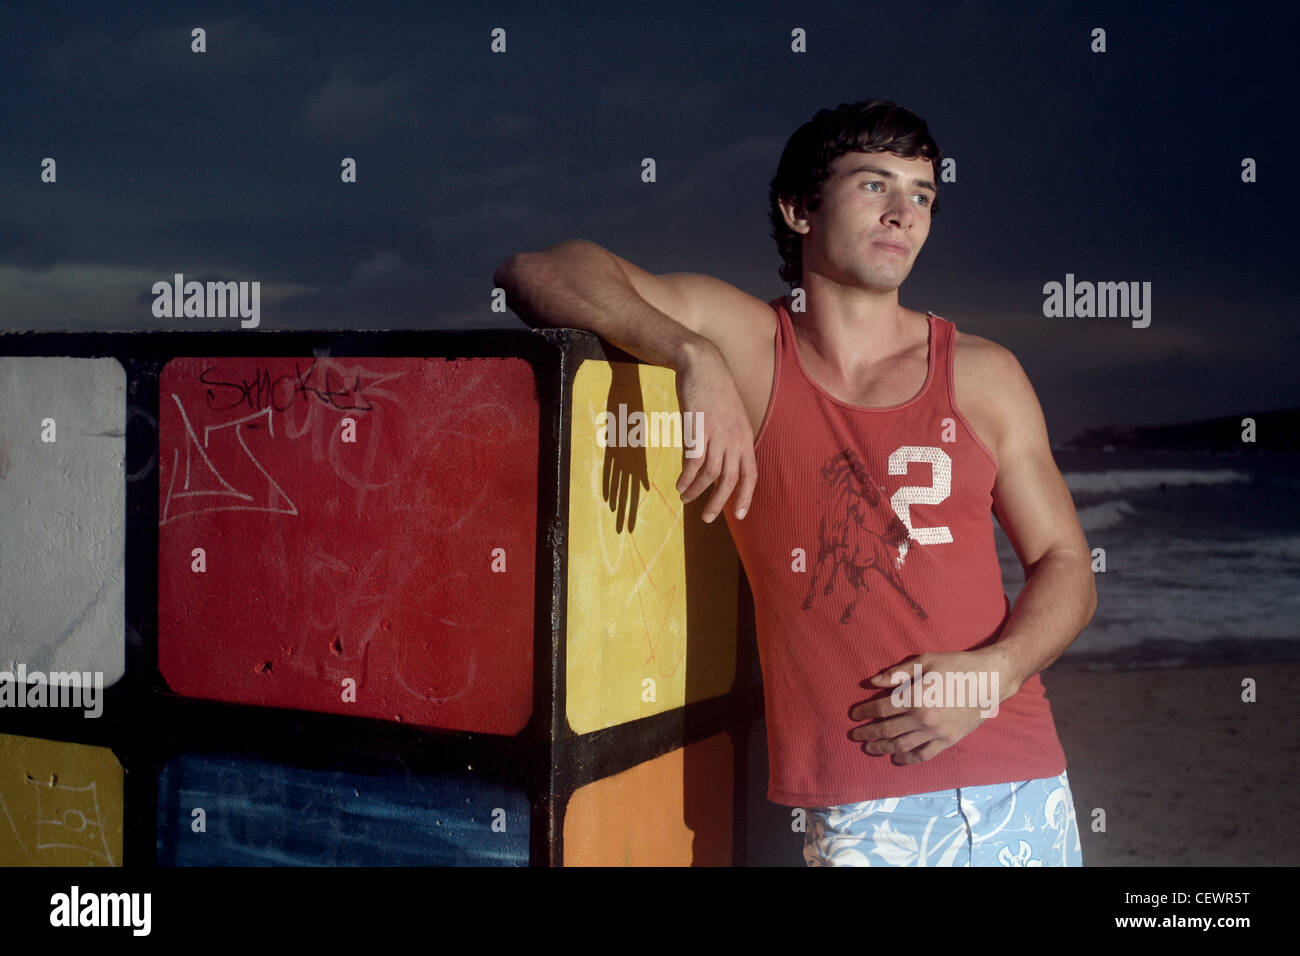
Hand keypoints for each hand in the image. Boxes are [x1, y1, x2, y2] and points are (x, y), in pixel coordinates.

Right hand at [673, 342, 755, 522]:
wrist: (703, 366)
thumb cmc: (713, 392)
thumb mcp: (728, 419)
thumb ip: (725, 442)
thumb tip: (712, 466)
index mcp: (745, 438)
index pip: (751, 474)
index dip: (746, 496)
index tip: (739, 515)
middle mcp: (735, 439)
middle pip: (730, 480)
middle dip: (718, 503)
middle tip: (707, 518)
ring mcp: (718, 435)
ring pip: (710, 475)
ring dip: (696, 491)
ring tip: (686, 499)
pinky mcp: (699, 430)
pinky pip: (693, 464)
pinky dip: (686, 478)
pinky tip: (679, 485)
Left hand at [847, 651, 1001, 764]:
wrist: (989, 680)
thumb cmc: (956, 666)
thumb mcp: (925, 661)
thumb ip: (898, 673)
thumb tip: (872, 682)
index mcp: (915, 697)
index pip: (881, 709)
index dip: (864, 712)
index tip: (854, 715)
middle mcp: (923, 719)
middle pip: (887, 730)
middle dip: (868, 733)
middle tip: (855, 735)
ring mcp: (936, 733)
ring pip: (902, 745)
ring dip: (883, 748)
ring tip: (870, 748)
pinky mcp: (948, 740)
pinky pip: (924, 754)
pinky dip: (908, 758)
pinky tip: (897, 757)